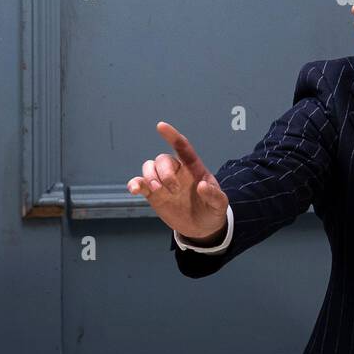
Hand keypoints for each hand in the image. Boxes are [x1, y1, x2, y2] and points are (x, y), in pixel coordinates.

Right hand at [127, 122, 228, 241]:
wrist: (201, 227)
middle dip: (164, 172)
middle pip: (163, 160)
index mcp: (193, 168)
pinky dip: (135, 184)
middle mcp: (176, 171)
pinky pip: (140, 184)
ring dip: (149, 176)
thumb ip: (214, 195)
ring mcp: (163, 182)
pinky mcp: (153, 194)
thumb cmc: (212, 210)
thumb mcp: (219, 204)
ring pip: (149, 167)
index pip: (182, 147)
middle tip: (173, 189)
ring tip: (157, 190)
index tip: (161, 126)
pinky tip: (135, 189)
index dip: (172, 136)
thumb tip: (202, 186)